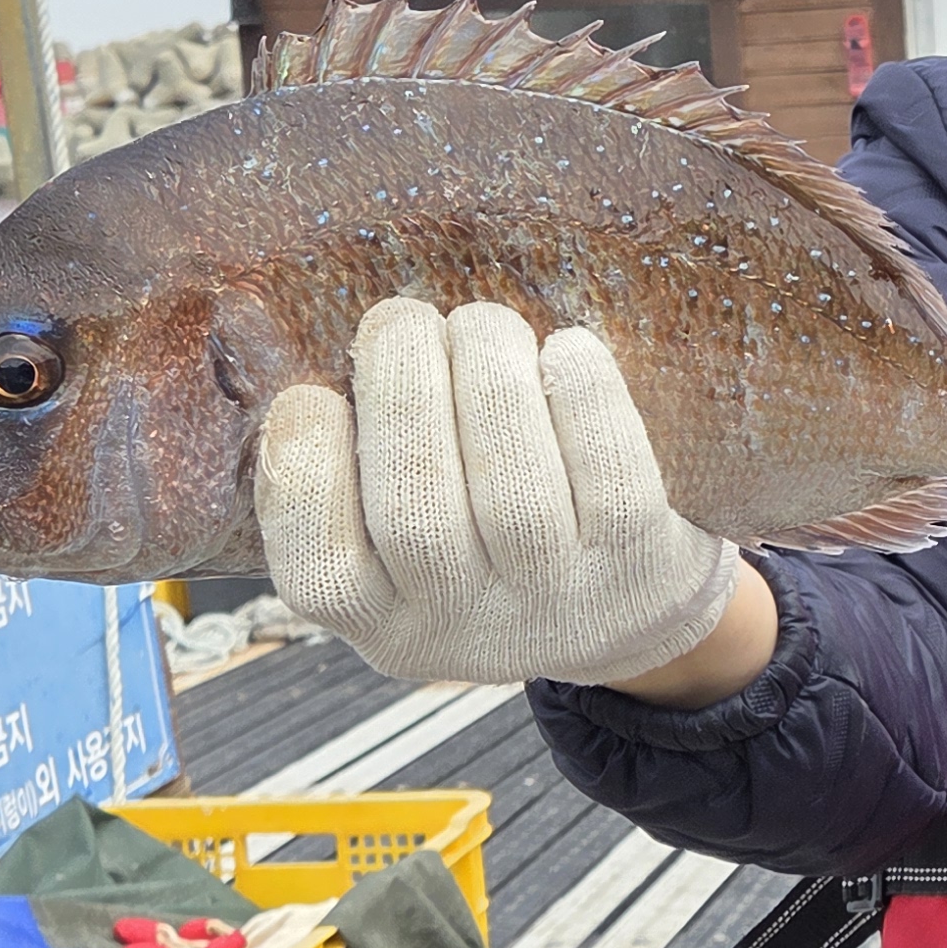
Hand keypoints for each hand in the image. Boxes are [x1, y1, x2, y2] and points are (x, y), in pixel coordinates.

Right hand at [259, 298, 742, 687]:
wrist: (636, 612)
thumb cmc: (499, 543)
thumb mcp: (413, 549)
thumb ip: (364, 472)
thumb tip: (320, 340)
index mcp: (387, 622)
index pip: (319, 572)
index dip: (303, 473)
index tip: (310, 393)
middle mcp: (469, 628)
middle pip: (417, 515)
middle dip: (403, 392)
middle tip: (403, 319)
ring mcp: (561, 605)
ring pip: (514, 495)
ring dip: (489, 382)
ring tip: (481, 324)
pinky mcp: (642, 570)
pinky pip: (613, 481)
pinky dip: (584, 400)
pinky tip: (567, 351)